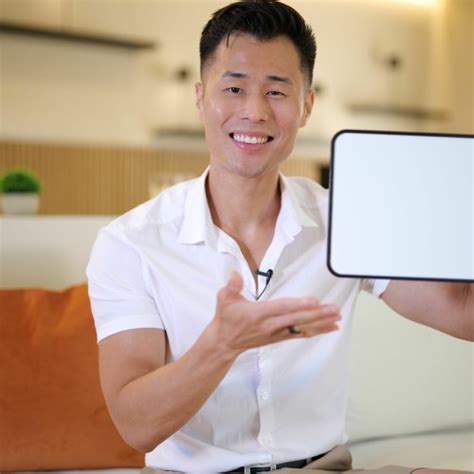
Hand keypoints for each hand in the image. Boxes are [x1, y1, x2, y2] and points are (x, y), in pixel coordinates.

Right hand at [208, 271, 340, 356]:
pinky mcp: (280, 337)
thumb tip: (234, 274)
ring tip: (337, 318)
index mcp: (259, 313)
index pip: (282, 308)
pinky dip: (317, 331)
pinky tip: (330, 328)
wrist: (225, 342)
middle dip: (317, 314)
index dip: (298, 305)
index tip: (314, 302)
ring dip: (321, 323)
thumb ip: (231, 286)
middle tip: (334, 309)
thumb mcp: (223, 299)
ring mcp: (277, 332)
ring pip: (302, 327)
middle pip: (297, 318)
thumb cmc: (226, 318)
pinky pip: (301, 334)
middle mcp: (270, 325)